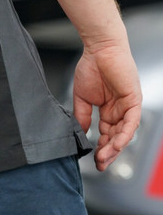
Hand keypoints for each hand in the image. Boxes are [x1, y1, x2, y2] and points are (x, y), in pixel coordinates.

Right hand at [72, 41, 141, 171]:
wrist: (99, 49)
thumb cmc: (91, 67)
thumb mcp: (81, 97)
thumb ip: (82, 116)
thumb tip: (80, 133)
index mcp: (108, 110)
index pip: (106, 134)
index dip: (100, 148)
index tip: (93, 160)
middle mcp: (120, 110)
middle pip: (116, 137)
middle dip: (108, 152)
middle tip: (100, 164)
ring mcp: (128, 106)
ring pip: (124, 133)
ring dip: (115, 147)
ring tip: (104, 157)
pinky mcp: (133, 100)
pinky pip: (131, 121)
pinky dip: (124, 134)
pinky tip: (115, 144)